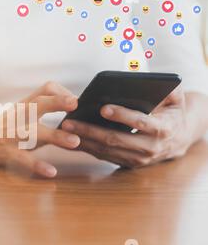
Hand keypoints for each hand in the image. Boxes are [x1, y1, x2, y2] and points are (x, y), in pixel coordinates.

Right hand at [0, 82, 79, 177]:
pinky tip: (51, 171)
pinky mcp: (6, 153)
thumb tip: (75, 113)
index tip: (77, 102)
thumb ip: (44, 112)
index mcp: (25, 105)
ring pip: (32, 132)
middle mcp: (17, 117)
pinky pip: (22, 159)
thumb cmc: (7, 126)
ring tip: (75, 142)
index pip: (44, 90)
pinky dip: (37, 165)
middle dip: (56, 103)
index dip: (61, 93)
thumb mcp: (23, 113)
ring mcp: (10, 134)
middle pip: (37, 104)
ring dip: (54, 136)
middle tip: (75, 104)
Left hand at [62, 87, 191, 167]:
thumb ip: (168, 87)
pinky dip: (85, 148)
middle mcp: (150, 147)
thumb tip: (148, 80)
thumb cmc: (172, 111)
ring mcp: (137, 159)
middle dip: (91, 130)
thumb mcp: (176, 97)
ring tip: (65, 129)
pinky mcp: (127, 164)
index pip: (140, 122)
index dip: (122, 115)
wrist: (179, 139)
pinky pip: (103, 156)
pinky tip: (69, 139)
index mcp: (163, 129)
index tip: (103, 108)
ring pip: (106, 151)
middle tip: (70, 121)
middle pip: (116, 139)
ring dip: (83, 141)